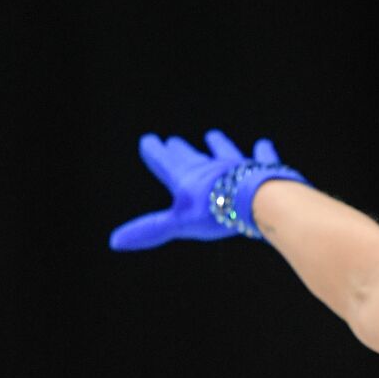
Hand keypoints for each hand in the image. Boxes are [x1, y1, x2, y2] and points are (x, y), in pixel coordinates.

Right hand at [109, 130, 307, 249]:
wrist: (259, 200)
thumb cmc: (216, 211)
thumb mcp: (178, 224)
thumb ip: (150, 230)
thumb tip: (114, 241)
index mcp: (186, 178)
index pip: (165, 162)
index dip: (155, 153)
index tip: (149, 141)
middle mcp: (210, 167)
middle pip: (191, 157)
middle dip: (180, 150)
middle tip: (173, 142)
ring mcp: (238, 166)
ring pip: (225, 153)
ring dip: (218, 145)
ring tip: (213, 135)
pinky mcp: (263, 170)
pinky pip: (263, 158)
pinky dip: (263, 151)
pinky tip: (263, 144)